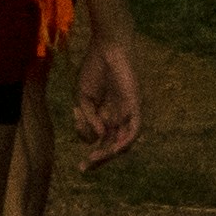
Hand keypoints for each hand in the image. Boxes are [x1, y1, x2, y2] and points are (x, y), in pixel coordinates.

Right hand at [72, 37, 145, 168]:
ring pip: (124, 141)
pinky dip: (125, 141)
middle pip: (113, 145)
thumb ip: (89, 120)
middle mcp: (119, 116)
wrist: (105, 47)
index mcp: (107, 114)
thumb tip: (99, 138)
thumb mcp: (84, 98)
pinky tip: (113, 149)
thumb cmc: (94, 67)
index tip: (80, 165)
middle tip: (85, 168)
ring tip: (95, 160)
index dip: (92, 153)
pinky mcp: (136, 106)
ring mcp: (128, 112)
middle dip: (100, 159)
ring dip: (110, 154)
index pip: (102, 141)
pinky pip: (135, 129)